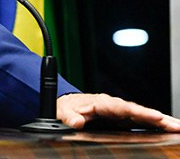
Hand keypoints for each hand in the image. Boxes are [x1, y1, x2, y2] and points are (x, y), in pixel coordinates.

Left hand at [58, 93, 179, 130]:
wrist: (67, 105)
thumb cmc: (66, 108)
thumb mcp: (63, 112)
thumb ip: (70, 117)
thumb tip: (77, 122)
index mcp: (102, 103)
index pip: (124, 109)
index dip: (141, 113)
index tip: (157, 117)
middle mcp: (115, 105)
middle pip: (140, 112)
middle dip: (160, 118)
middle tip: (178, 126)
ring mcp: (121, 112)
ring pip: (144, 116)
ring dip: (162, 122)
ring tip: (178, 128)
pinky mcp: (124, 119)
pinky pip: (142, 121)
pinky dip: (156, 124)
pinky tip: (168, 129)